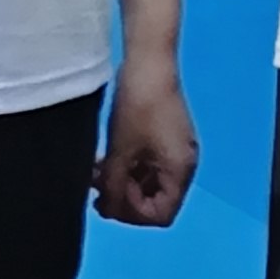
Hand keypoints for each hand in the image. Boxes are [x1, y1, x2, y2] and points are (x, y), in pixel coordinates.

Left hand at [94, 56, 197, 226]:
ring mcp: (175, 150)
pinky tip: (105, 161)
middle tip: (97, 190)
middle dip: (124, 198)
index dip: (133, 214)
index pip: (161, 214)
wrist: (147, 64)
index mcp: (180, 170)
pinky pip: (148, 165)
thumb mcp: (121, 153)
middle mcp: (183, 164)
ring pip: (148, 183)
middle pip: (156, 200)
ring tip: (96, 175)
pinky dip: (128, 168)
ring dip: (123, 183)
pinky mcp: (166, 137)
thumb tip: (108, 209)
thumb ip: (114, 187)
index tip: (109, 199)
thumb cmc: (138, 108)